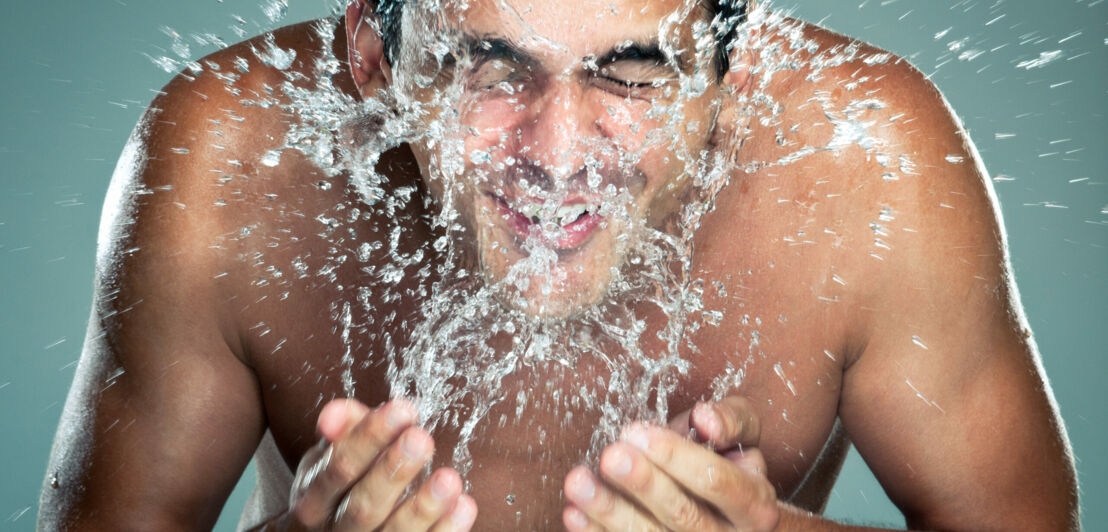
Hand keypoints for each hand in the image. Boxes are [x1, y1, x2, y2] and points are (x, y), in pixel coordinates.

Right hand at [286, 398, 476, 530]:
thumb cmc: (340, 484)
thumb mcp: (331, 455)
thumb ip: (342, 429)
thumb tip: (337, 413)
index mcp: (313, 497)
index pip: (339, 466)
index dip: (369, 437)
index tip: (403, 409)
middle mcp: (334, 529)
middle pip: (363, 506)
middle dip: (393, 471)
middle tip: (422, 439)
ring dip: (423, 508)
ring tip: (449, 479)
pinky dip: (445, 529)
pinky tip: (463, 506)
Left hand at [562, 396, 778, 531]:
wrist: (734, 521)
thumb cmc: (731, 465)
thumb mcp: (745, 435)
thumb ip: (732, 419)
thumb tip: (705, 418)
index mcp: (753, 505)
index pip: (717, 482)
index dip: (677, 457)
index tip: (638, 432)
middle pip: (683, 514)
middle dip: (644, 484)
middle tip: (611, 456)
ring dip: (610, 511)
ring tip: (578, 482)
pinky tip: (574, 514)